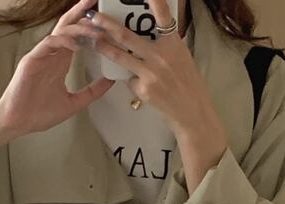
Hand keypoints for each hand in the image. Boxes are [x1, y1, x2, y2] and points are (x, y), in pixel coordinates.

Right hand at [0, 0, 116, 137]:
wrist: (17, 123)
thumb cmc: (39, 113)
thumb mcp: (74, 103)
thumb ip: (92, 91)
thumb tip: (110, 81)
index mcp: (60, 61)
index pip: (76, 36)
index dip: (89, 24)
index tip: (105, 19)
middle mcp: (51, 54)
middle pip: (68, 25)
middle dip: (82, 12)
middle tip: (95, 0)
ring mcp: (41, 55)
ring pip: (61, 32)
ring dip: (79, 27)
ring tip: (95, 28)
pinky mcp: (32, 60)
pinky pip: (48, 44)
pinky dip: (63, 41)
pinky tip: (75, 44)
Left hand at [82, 0, 224, 138]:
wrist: (192, 112)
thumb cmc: (188, 83)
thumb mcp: (182, 56)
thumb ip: (167, 43)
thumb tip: (153, 30)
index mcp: (173, 43)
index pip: (163, 15)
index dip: (153, 1)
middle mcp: (161, 55)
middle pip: (127, 36)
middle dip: (107, 25)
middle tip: (94, 16)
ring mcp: (150, 73)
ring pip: (120, 57)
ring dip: (103, 47)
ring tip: (93, 40)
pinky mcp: (143, 89)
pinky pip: (130, 79)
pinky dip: (131, 78)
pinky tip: (142, 85)